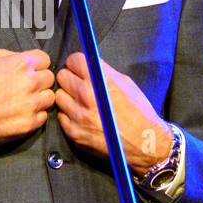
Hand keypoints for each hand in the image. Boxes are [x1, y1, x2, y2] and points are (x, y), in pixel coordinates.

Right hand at [0, 49, 55, 158]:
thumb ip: (5, 55)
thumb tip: (18, 57)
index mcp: (20, 64)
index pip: (45, 59)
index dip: (36, 64)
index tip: (30, 70)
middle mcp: (30, 83)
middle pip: (49, 78)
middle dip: (39, 80)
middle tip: (26, 86)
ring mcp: (32, 104)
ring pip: (50, 97)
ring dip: (40, 98)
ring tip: (24, 101)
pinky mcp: (30, 123)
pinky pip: (43, 116)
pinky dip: (35, 115)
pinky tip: (21, 113)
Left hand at [54, 52, 169, 175]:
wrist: (144, 142)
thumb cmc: (138, 113)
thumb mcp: (125, 83)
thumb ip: (103, 71)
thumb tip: (89, 63)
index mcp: (99, 80)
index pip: (72, 60)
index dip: (77, 64)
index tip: (79, 69)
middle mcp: (86, 95)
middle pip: (61, 76)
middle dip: (70, 79)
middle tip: (79, 85)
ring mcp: (78, 115)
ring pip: (58, 96)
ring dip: (67, 97)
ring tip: (80, 103)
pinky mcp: (74, 132)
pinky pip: (61, 116)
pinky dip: (69, 115)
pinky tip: (82, 117)